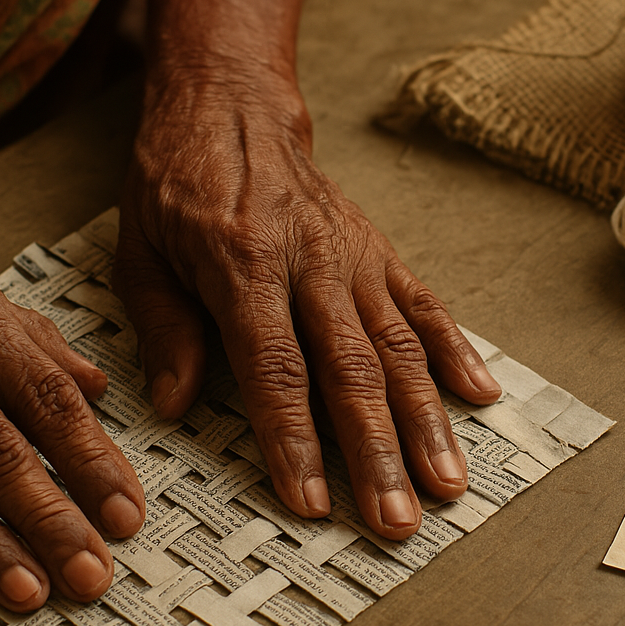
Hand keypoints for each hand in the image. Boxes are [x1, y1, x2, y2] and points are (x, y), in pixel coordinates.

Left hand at [116, 71, 500, 538]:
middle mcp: (311, 262)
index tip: (312, 501)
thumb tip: (178, 406)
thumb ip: (164, 328)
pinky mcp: (379, 251)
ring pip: (400, 347)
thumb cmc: (175, 184)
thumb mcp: (141, 250)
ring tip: (448, 485)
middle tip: (396, 521)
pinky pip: (425, 306)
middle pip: (351, 370)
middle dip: (377, 453)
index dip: (294, 439)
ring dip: (426, 422)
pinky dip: (457, 351)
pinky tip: (483, 398)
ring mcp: (354, 257)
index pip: (274, 367)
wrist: (231, 105)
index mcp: (243, 263)